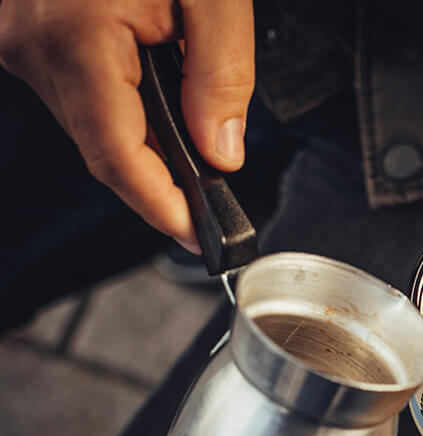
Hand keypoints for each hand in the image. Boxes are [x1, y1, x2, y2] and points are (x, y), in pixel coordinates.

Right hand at [0, 0, 254, 250]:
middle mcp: (31, 44)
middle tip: (212, 192)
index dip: (161, 206)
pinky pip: (75, 92)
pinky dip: (120, 105)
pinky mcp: (23, 33)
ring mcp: (18, 39)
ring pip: (87, 124)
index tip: (197, 235)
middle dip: (160, 175)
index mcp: (74, 35)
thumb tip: (221, 153)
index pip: (116, 156)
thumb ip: (221, 75)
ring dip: (141, 136)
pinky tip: (154, 87)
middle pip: (101, 148)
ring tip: (191, 129)